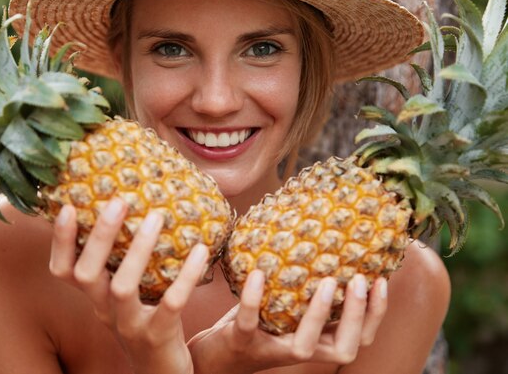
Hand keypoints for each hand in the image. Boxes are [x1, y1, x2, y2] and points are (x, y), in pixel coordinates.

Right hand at [50, 198, 209, 373]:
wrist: (162, 373)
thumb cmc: (146, 322)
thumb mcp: (126, 297)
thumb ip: (122, 264)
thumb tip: (131, 212)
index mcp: (94, 299)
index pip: (62, 270)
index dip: (60, 242)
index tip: (68, 207)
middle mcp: (104, 312)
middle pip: (86, 274)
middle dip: (100, 236)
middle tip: (119, 202)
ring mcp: (129, 326)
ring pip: (123, 287)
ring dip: (138, 250)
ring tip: (156, 217)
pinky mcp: (158, 336)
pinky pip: (170, 303)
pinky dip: (184, 276)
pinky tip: (199, 250)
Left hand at [188, 271, 387, 372]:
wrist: (214, 352)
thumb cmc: (256, 323)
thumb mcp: (286, 305)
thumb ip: (305, 287)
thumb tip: (326, 242)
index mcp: (317, 341)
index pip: (360, 337)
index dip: (375, 314)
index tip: (381, 279)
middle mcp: (301, 351)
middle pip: (346, 348)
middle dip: (358, 316)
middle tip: (359, 280)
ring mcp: (272, 350)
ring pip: (306, 346)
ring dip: (320, 314)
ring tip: (325, 282)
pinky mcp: (242, 342)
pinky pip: (250, 323)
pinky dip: (253, 298)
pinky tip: (258, 273)